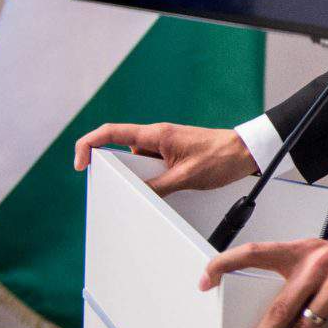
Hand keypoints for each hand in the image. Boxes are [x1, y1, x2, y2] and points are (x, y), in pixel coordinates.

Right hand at [73, 122, 257, 192]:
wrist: (248, 152)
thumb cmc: (222, 157)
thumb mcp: (186, 177)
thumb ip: (158, 186)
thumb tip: (135, 195)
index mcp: (156, 134)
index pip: (111, 132)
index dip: (88, 145)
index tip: (80, 164)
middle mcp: (157, 137)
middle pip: (122, 151)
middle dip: (119, 171)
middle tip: (129, 187)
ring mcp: (165, 145)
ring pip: (138, 163)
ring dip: (140, 177)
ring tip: (161, 187)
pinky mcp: (173, 154)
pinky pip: (153, 167)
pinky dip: (152, 179)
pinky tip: (165, 190)